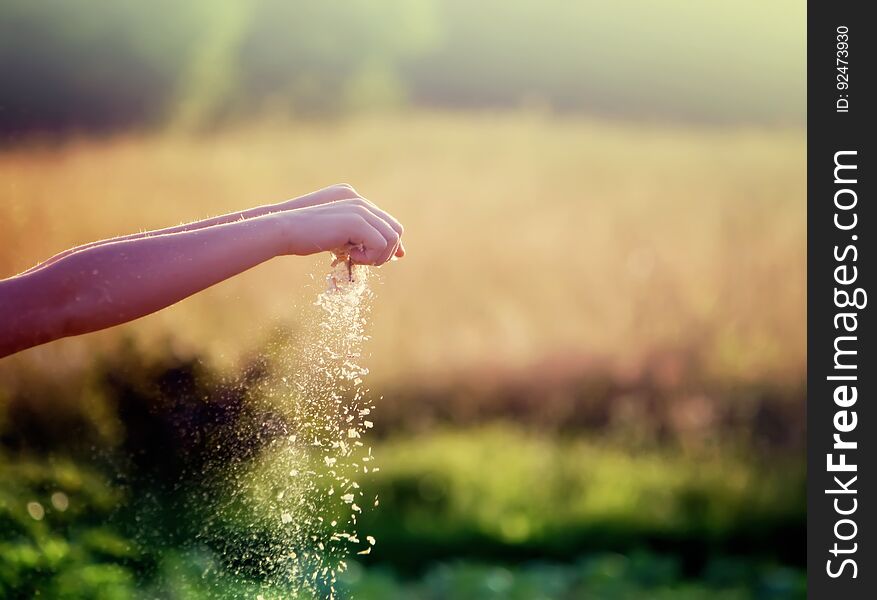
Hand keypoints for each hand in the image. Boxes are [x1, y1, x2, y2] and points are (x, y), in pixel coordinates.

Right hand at [280, 195, 404, 265]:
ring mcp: (360, 210)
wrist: (288, 230)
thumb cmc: (309, 237)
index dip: (391, 245)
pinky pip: (380, 244)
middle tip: (365, 261)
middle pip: (396, 230)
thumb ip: (362, 240)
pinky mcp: (356, 221)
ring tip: (356, 259)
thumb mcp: (340, 238)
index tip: (384, 260)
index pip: (390, 223)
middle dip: (386, 252)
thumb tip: (390, 255)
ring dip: (378, 256)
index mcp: (358, 203)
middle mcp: (362, 203)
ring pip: (391, 238)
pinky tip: (351, 256)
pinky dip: (369, 257)